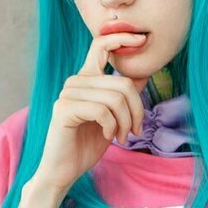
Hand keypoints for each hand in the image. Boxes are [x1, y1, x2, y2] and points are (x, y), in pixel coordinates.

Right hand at [35, 32, 146, 193]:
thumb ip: (123, 96)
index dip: (122, 38)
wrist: (64, 170)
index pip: (101, 45)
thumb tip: (143, 75)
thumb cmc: (87, 144)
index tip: (142, 39)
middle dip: (137, 110)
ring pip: (115, 98)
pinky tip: (108, 137)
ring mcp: (68, 94)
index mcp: (86, 79)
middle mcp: (75, 82)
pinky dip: (112, 127)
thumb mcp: (113, 118)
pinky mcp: (65, 109)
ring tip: (122, 137)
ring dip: (126, 123)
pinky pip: (102, 111)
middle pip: (123, 83)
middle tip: (136, 131)